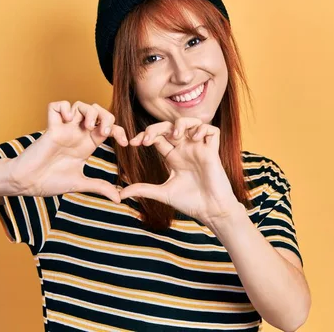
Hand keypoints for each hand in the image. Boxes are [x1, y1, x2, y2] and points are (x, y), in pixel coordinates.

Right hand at [8, 101, 127, 201]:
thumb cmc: (50, 182)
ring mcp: (64, 128)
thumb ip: (100, 187)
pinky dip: (64, 107)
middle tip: (104, 132)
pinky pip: (57, 105)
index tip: (126, 143)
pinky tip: (68, 120)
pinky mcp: (50, 127)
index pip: (108, 128)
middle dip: (106, 116)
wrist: (28, 183)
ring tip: (86, 126)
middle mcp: (77, 134)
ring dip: (88, 111)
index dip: (119, 131)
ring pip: (80, 104)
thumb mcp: (80, 183)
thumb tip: (119, 199)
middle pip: (97, 111)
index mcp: (87, 144)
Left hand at [119, 118, 240, 225]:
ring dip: (181, 124)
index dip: (145, 135)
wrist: (211, 211)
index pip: (157, 137)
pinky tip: (195, 139)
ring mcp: (200, 149)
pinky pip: (212, 131)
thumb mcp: (162, 193)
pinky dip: (203, 129)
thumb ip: (143, 189)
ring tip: (175, 135)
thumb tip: (120, 194)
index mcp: (173, 157)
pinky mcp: (213, 152)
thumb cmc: (190, 203)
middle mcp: (186, 150)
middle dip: (156, 128)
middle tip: (147, 139)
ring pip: (191, 123)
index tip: (133, 143)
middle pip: (170, 127)